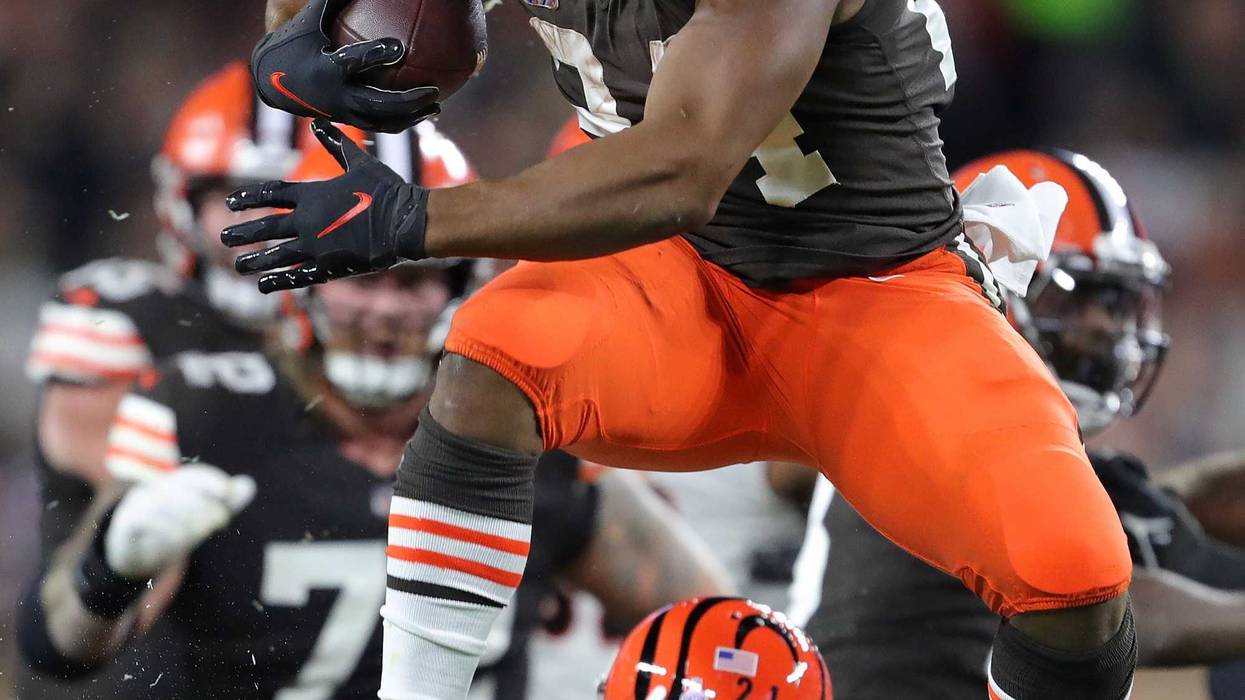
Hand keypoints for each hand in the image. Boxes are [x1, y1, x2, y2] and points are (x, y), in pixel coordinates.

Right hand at [104, 465, 256, 577]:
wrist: (134, 553)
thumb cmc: (174, 529)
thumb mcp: (202, 518)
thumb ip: (226, 503)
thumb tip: (248, 485)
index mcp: (173, 484)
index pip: (192, 476)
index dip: (210, 480)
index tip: (228, 492)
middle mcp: (153, 490)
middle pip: (179, 490)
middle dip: (204, 504)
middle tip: (221, 520)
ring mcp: (136, 506)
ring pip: (162, 505)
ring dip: (187, 520)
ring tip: (203, 532)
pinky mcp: (124, 526)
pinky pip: (142, 521)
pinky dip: (164, 531)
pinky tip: (178, 543)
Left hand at [222, 120, 429, 292]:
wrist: (405, 222)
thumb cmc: (386, 190)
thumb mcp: (359, 161)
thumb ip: (335, 143)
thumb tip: (316, 122)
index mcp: (312, 194)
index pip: (271, 194)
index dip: (249, 197)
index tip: (231, 202)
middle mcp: (307, 220)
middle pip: (266, 227)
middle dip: (243, 233)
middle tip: (223, 238)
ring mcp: (316, 246)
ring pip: (276, 255)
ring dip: (255, 261)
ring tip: (238, 266)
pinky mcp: (330, 267)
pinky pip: (299, 276)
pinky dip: (280, 282)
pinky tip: (263, 286)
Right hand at [252, 0, 439, 132]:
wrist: (272, 82)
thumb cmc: (295, 45)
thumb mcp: (310, 20)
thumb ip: (334, 1)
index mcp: (325, 68)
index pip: (352, 62)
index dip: (376, 55)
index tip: (399, 46)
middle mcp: (335, 96)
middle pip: (377, 103)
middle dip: (407, 100)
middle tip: (432, 90)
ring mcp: (344, 112)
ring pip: (383, 122)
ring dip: (412, 116)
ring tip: (435, 105)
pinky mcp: (349, 121)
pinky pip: (381, 126)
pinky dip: (403, 121)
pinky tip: (422, 111)